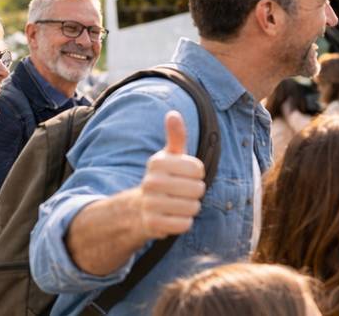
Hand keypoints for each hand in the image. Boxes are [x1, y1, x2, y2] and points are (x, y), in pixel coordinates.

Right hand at [135, 111, 205, 238]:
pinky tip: (173, 216)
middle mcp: (151, 182)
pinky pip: (185, 224)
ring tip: (177, 203)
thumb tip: (173, 113)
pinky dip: (184, 222)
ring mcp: (150, 203)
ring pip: (193, 207)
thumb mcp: (171, 156)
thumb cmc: (165, 177)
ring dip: (191, 208)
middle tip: (182, 192)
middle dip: (195, 192)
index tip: (185, 174)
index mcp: (157, 162)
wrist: (140, 208)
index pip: (198, 169)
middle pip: (198, 189)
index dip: (197, 174)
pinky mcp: (153, 224)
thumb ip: (176, 136)